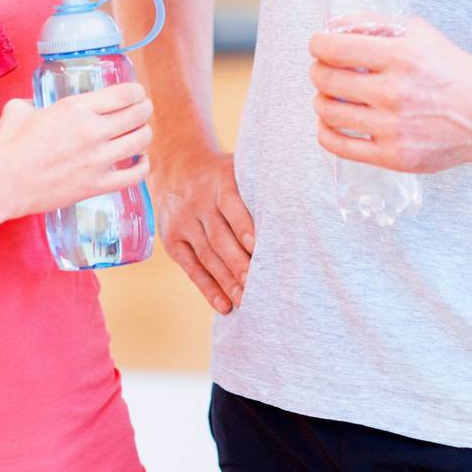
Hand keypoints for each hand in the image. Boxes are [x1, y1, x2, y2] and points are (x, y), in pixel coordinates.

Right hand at [0, 84, 152, 223]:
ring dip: (145, 133)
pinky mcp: (96, 185)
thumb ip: (36, 101)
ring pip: (140, 141)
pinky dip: (143, 166)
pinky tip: (140, 160)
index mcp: (75, 108)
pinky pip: (134, 176)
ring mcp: (97, 160)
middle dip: (144, 109)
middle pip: (137, 114)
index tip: (137, 93)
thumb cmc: (8, 146)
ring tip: (141, 132)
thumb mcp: (20, 108)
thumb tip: (40, 104)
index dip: (136, 91)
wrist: (1, 184)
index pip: (124, 94)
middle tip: (143, 109)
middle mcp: (92, 131)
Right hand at [155, 149, 253, 313]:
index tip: (259, 248)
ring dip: (227, 281)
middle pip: (219, 237)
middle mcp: (199, 202)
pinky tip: (224, 305)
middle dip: (238, 263)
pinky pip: (191, 268)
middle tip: (257, 285)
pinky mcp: (172, 240)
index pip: (232, 206)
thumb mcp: (237, 168)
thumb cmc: (222, 175)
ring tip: (246, 301)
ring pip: (207, 256)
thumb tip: (299, 213)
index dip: (245, 228)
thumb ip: (260, 187)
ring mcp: (183, 222)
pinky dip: (208, 288)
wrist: (176, 166)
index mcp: (220, 181)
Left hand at [309, 16, 471, 172]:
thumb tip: (332, 26)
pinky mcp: (393, 156)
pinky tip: (331, 122)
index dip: (318, 44)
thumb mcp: (419, 33)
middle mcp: (396, 92)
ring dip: (321, 99)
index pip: (334, 48)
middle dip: (318, 70)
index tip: (319, 45)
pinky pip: (339, 145)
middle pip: (326, 79)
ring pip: (328, 111)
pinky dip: (326, 131)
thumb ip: (375, 23)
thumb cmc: (452, 72)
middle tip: (325, 70)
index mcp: (401, 57)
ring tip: (331, 95)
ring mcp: (394, 127)